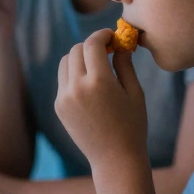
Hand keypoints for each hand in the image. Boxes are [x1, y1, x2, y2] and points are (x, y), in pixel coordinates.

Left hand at [55, 29, 147, 167]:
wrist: (114, 158)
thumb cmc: (132, 124)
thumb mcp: (134, 92)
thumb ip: (124, 64)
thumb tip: (119, 43)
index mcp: (99, 81)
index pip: (92, 44)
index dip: (102, 35)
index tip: (111, 35)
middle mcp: (77, 87)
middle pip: (76, 50)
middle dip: (91, 45)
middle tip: (107, 50)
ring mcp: (64, 97)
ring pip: (66, 62)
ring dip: (80, 58)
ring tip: (98, 66)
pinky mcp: (59, 106)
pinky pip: (63, 80)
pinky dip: (74, 74)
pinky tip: (91, 84)